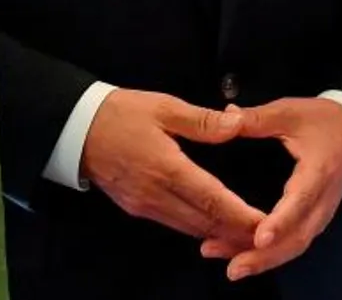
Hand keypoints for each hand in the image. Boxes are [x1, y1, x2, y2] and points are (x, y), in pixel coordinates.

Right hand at [81, 89, 262, 247]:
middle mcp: (156, 195)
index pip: (212, 199)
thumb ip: (202, 121)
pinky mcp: (136, 208)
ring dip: (219, 234)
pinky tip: (215, 226)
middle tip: (268, 235)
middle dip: (236, 231)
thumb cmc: (120, 113)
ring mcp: (145, 205)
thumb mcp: (163, 107)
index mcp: (167, 168)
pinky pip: (175, 223)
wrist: (73, 129)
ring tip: (248, 235)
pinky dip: (199, 228)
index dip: (240, 215)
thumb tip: (237, 125)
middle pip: (204, 222)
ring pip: (190, 228)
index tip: (266, 223)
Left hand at [214, 97, 341, 280]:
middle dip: (266, 256)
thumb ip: (259, 118)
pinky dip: (271, 256)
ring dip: (265, 260)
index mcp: (319, 171)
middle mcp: (323, 200)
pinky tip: (243, 257)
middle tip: (233, 268)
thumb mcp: (293, 111)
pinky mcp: (315, 221)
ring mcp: (321, 214)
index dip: (281, 221)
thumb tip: (226, 118)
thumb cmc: (325, 122)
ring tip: (232, 268)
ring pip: (296, 246)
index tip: (259, 237)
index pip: (301, 200)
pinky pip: (295, 244)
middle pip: (298, 237)